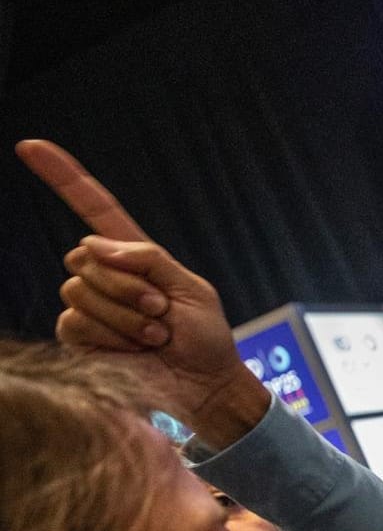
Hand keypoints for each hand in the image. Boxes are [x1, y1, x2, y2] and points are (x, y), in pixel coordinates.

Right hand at [22, 140, 266, 442]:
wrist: (202, 384)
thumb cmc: (204, 337)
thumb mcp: (191, 288)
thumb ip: (147, 258)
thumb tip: (95, 245)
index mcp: (135, 255)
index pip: (95, 208)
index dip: (64, 177)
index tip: (29, 146)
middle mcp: (106, 275)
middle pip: (85, 256)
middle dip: (128, 285)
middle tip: (161, 311)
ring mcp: (88, 305)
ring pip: (80, 290)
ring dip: (125, 315)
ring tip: (154, 334)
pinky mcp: (77, 335)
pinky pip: (76, 321)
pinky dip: (112, 335)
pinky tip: (135, 348)